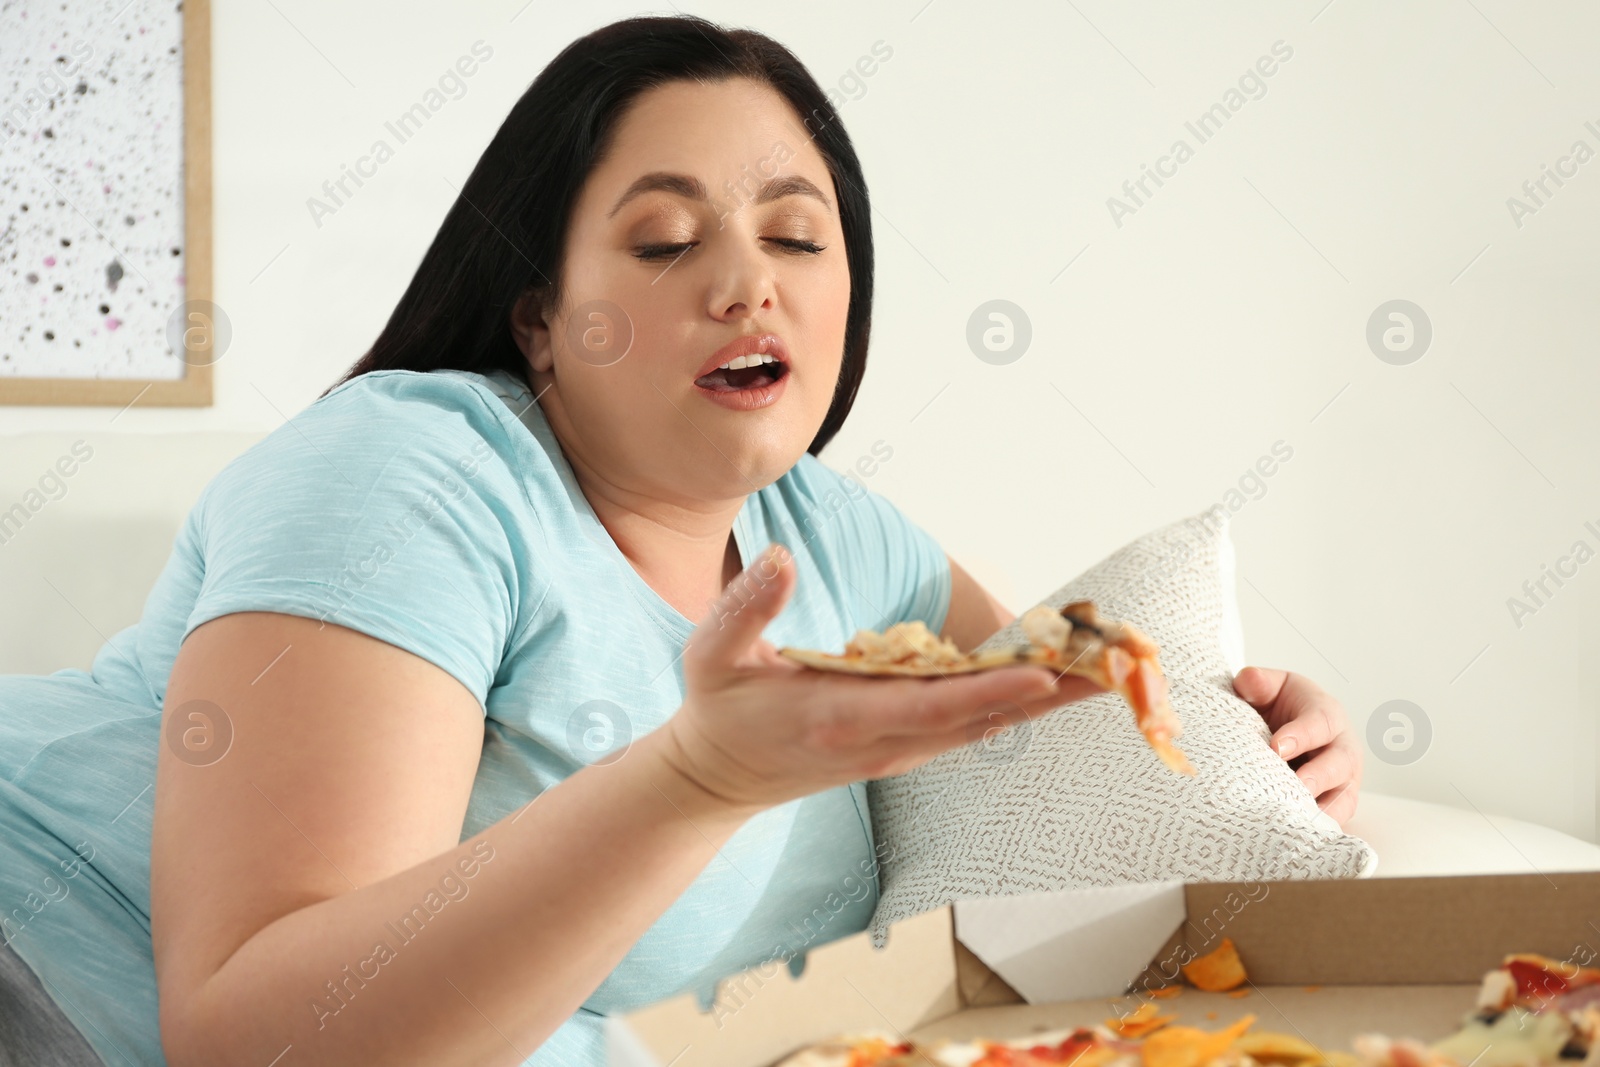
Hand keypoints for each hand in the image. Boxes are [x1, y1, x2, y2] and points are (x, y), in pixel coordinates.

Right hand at [659, 543, 1105, 812]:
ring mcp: (899, 750)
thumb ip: (746, 608)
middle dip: (1052, 690)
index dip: (988, 690)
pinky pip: (974, 725)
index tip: (1044, 672)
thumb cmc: (717, 710)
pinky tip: (1061, 681)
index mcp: (837, 717)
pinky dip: (1021, 702)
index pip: (928, 705)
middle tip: (1119, 661)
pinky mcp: (906, 747)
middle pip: (980, 718)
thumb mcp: (711, 655)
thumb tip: (780, 559)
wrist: (717, 779)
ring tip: (1112, 665)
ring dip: (1050, 698)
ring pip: (987, 724)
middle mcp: (882, 741)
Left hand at [1232, 666, 1361, 826]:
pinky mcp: (1336, 804)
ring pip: (1344, 797)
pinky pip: (1335, 819)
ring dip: (1324, 810)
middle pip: (1340, 762)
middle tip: (1297, 785)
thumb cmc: (1280, 706)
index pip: (1319, 722)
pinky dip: (1321, 830)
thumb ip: (1258, 683)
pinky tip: (1299, 839)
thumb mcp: (1270, 687)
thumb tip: (1247, 680)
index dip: (1301, 735)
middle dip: (1319, 775)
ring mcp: (1343, 780)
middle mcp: (1342, 747)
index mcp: (1326, 714)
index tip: (1277, 747)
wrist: (1286, 727)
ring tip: (1300, 820)